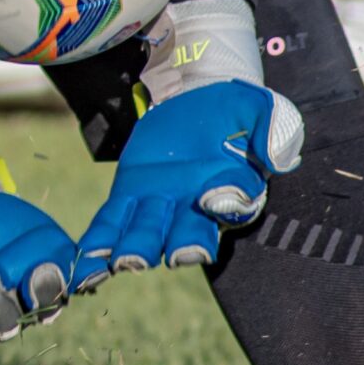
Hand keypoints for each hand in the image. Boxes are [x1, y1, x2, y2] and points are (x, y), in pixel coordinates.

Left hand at [73, 77, 303, 278]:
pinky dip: (97, 244)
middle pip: (188, 234)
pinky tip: (84, 264)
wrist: (192, 100)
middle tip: (172, 255)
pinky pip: (111, 225)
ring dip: (135, 251)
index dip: (227, 204)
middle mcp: (195, 208)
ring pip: (146, 236)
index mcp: (231, 188)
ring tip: (122, 262)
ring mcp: (159, 207)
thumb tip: (279, 158)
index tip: (215, 199)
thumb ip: (273, 127)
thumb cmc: (230, 110)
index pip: (234, 203)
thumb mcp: (256, 107)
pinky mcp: (128, 197)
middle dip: (180, 246)